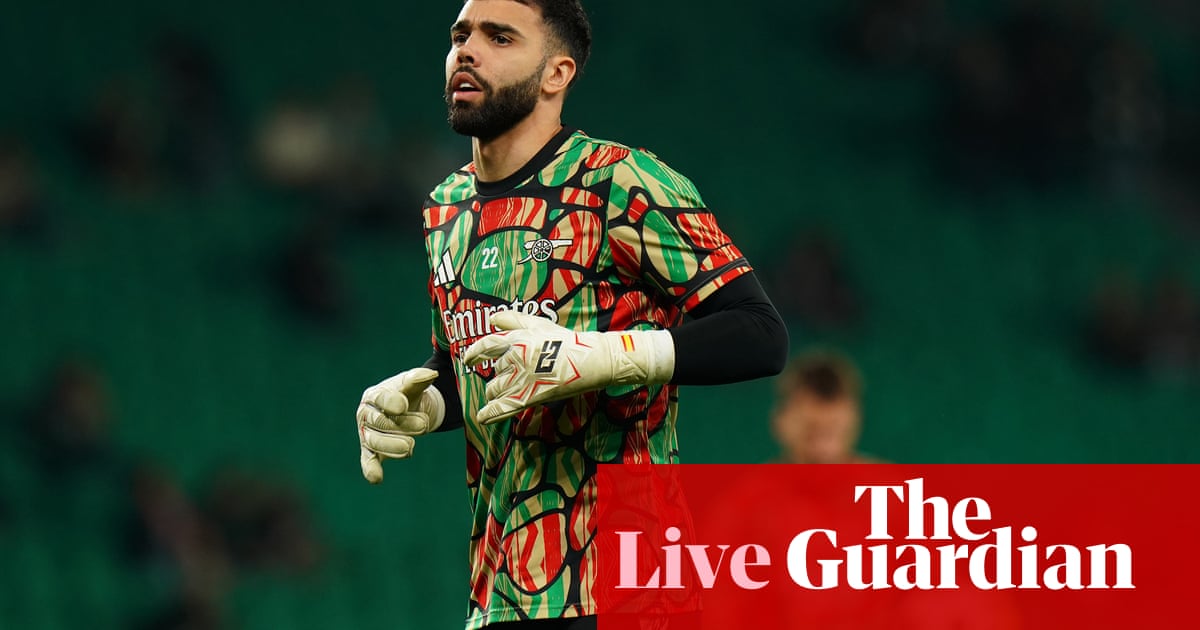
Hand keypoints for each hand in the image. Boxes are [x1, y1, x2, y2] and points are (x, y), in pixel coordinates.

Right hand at [356, 367, 444, 483]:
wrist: (410, 409)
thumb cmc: (408, 394)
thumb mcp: (414, 385)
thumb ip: (419, 379)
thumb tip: (431, 375)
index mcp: (374, 395)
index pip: (380, 399)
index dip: (391, 402)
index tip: (403, 405)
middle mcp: (366, 415)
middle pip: (380, 422)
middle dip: (402, 425)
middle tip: (424, 425)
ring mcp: (367, 434)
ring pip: (375, 442)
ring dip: (392, 446)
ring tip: (411, 448)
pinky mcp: (371, 451)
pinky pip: (368, 460)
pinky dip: (370, 469)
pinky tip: (377, 478)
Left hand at [462, 311, 673, 424]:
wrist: (590, 360)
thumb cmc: (566, 340)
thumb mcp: (539, 325)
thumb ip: (513, 320)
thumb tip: (492, 319)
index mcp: (516, 340)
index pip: (487, 346)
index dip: (474, 354)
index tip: (469, 360)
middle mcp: (515, 359)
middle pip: (496, 371)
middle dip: (502, 375)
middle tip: (518, 375)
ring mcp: (521, 380)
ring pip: (497, 389)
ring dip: (499, 391)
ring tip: (512, 390)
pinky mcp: (529, 398)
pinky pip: (502, 408)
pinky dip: (490, 414)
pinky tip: (482, 417)